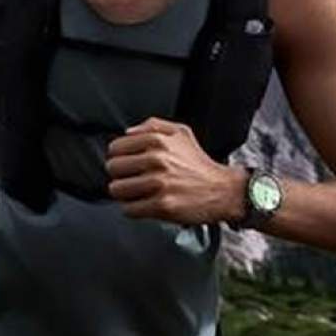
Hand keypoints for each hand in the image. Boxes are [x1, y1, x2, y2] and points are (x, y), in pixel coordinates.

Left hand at [105, 117, 245, 224]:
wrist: (223, 190)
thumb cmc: (199, 164)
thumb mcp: (181, 133)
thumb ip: (153, 126)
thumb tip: (127, 132)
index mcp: (157, 140)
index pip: (115, 148)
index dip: (119, 157)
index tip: (127, 163)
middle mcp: (156, 159)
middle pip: (112, 168)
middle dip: (121, 175)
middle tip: (133, 179)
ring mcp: (158, 183)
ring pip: (117, 189)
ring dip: (125, 194)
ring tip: (138, 193)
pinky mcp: (161, 205)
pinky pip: (129, 209)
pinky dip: (134, 209)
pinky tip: (145, 204)